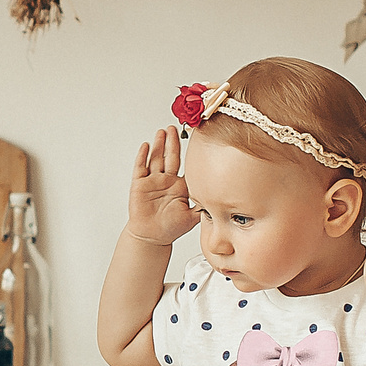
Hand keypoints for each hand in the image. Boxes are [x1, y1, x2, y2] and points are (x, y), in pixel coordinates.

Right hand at [125, 128, 197, 245]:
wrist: (152, 238)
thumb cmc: (171, 228)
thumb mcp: (194, 217)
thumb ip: (206, 207)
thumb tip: (225, 201)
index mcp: (180, 186)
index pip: (186, 164)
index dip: (189, 152)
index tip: (195, 138)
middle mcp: (167, 180)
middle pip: (170, 156)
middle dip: (173, 141)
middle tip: (175, 127)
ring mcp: (153, 181)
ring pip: (156, 158)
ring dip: (159, 144)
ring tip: (162, 131)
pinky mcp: (140, 185)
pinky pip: (141, 167)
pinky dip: (143, 156)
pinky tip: (146, 145)